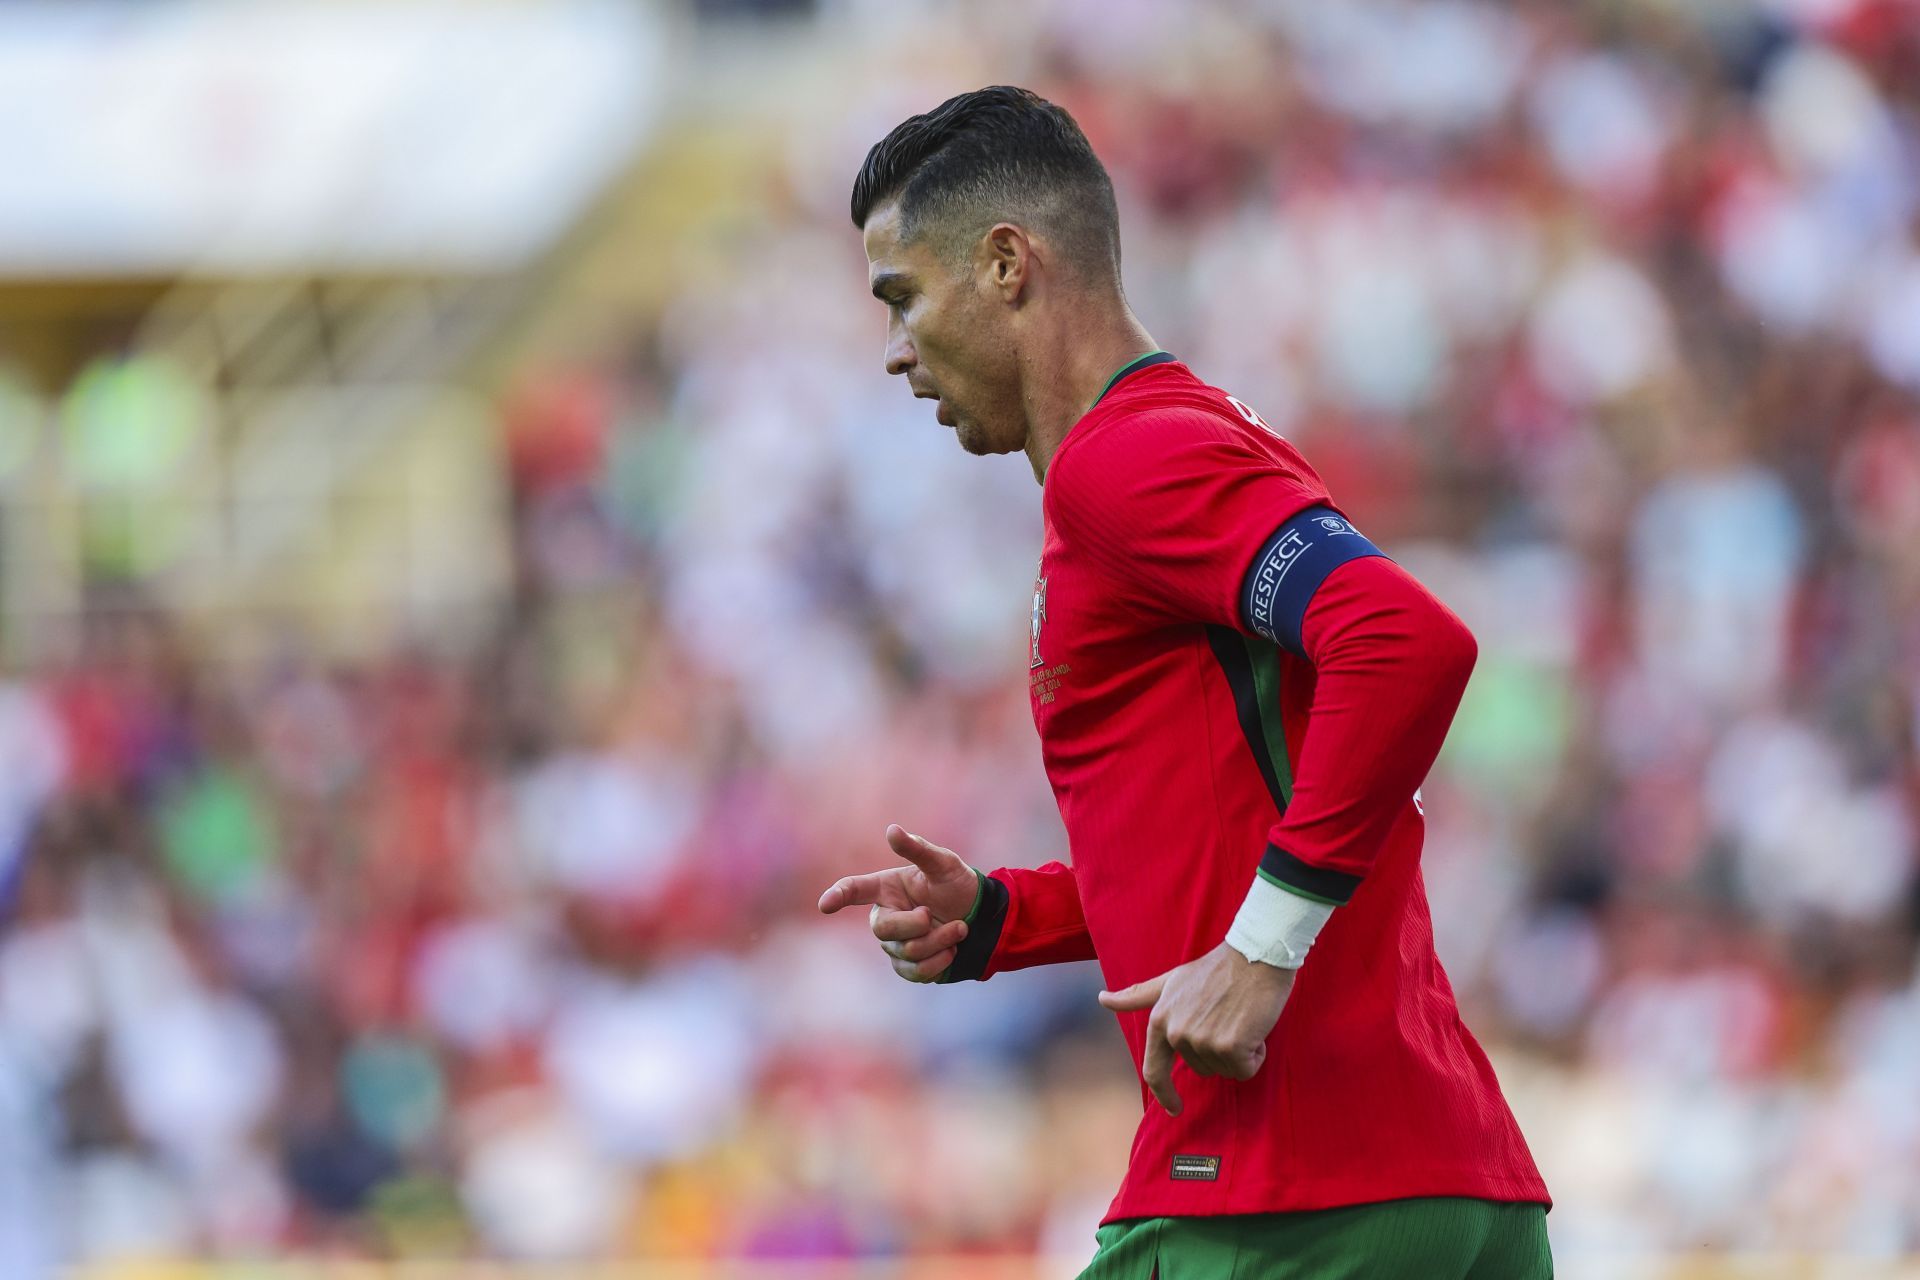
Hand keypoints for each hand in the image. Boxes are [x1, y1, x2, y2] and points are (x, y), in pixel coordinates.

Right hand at [817, 825, 979, 982]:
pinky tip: (952, 949)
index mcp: (885, 888)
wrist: (978, 917)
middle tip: (936, 914)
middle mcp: (885, 916)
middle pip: (883, 929)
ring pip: (906, 952)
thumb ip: (918, 849)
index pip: (855, 890)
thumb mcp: (943, 863)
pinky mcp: (907, 967)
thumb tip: (892, 830)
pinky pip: (917, 972)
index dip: (839, 895)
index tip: (825, 904)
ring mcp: (894, 944)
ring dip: (939, 941)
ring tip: (959, 928)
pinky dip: (940, 961)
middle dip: (917, 925)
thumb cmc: (955, 884)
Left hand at [1097, 941, 1295, 1115]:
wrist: (1254, 955)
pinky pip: (1245, 1069)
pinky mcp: (1230, 1046)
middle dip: (1219, 1052)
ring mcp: (1202, 1040)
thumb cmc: (1216, 968)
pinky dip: (1255, 1054)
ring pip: (1226, 1070)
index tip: (1174, 1108)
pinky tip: (1255, 1027)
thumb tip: (1102, 999)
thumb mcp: (1171, 980)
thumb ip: (1138, 995)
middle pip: (1201, 1069)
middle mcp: (1176, 1033)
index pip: (1154, 1070)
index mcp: (1159, 1020)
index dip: (1164, 1093)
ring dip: (1238, 1052)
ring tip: (1240, 1018)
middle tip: (1228, 1019)